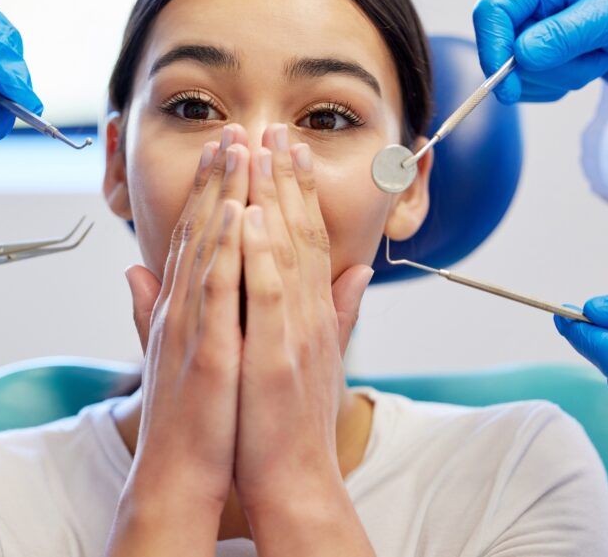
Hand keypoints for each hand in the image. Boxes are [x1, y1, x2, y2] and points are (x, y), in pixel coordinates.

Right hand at [107, 126, 249, 555]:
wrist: (176, 474)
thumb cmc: (187, 416)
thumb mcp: (171, 353)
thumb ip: (154, 310)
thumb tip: (134, 273)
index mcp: (180, 308)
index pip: (194, 237)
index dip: (209, 191)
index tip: (227, 150)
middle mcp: (181, 308)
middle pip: (199, 230)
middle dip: (218, 176)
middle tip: (235, 129)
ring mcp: (192, 326)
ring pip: (208, 247)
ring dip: (224, 194)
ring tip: (240, 149)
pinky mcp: (207, 351)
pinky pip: (218, 291)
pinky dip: (229, 250)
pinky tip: (242, 214)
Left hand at [235, 124, 374, 555]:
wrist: (294, 479)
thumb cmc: (293, 420)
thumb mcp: (320, 357)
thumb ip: (337, 311)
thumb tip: (357, 271)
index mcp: (315, 313)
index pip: (310, 239)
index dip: (301, 192)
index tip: (289, 150)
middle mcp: (311, 314)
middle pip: (302, 233)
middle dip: (288, 178)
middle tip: (278, 128)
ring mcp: (296, 332)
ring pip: (286, 251)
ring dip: (274, 197)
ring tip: (263, 149)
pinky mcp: (276, 355)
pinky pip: (269, 294)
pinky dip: (261, 252)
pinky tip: (250, 214)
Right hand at [473, 0, 607, 102]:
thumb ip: (568, 33)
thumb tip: (522, 56)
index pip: (492, 11)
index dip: (493, 49)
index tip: (507, 86)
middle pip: (504, 48)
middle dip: (546, 67)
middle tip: (593, 59)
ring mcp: (531, 22)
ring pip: (518, 72)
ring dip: (560, 76)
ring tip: (598, 53)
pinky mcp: (537, 48)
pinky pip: (530, 83)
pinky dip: (559, 83)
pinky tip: (589, 61)